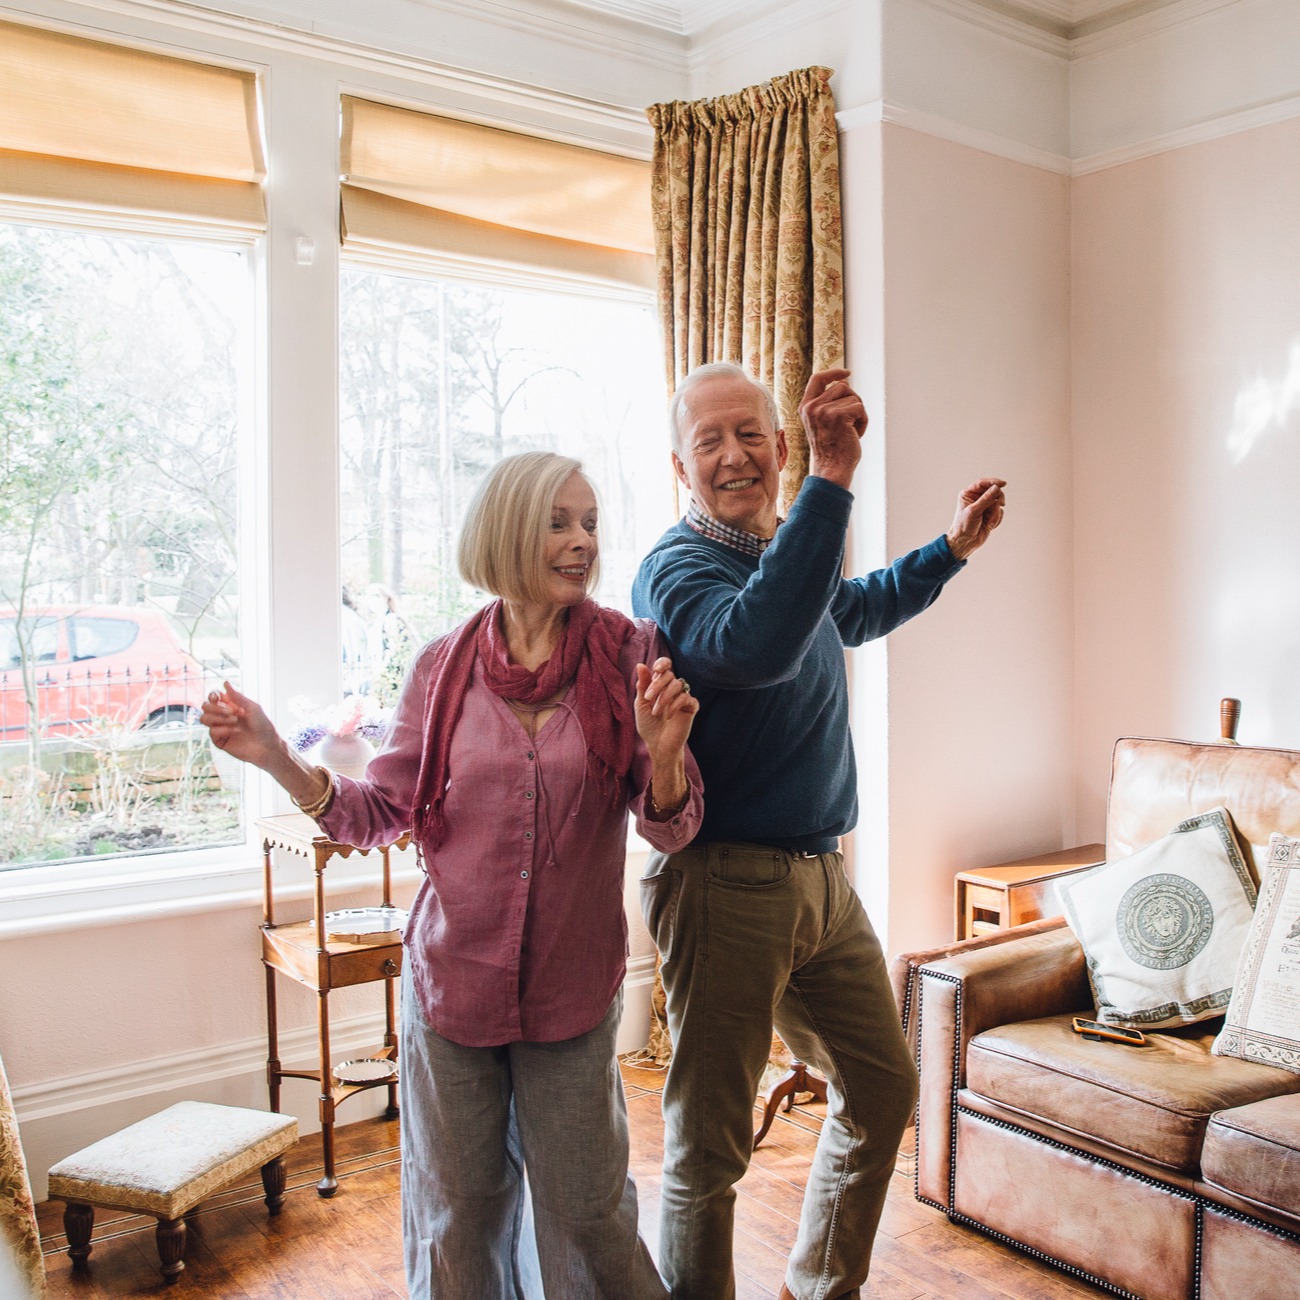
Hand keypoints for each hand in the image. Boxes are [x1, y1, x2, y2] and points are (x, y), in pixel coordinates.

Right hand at [200, 681, 283, 769]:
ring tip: (234, 721)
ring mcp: (220, 729)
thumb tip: (225, 683)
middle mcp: (224, 716)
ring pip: (204, 718)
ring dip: (218, 718)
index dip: (212, 696)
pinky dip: (223, 730)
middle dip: (216, 708)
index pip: (214, 698)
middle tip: (232, 712)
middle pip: (205, 707)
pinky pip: (211, 732)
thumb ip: (237, 696)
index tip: (217, 697)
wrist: (266, 746)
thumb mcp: (252, 707)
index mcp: (231, 706)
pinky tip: (234, 732)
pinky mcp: (219, 741)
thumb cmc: (263, 726)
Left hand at [634, 657, 698, 764]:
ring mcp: (683, 697)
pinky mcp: (691, 707)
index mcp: (660, 685)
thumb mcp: (641, 704)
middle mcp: (672, 688)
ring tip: (656, 712)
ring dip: (664, 697)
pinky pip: (687, 698)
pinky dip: (675, 704)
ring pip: (678, 684)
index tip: (656, 669)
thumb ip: (643, 685)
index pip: (665, 666)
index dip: (662, 663)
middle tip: (648, 698)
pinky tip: (668, 716)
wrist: (658, 745)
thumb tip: (640, 664)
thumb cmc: (648, 725)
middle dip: (657, 684)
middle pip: (669, 675)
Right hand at [800, 368, 867, 489]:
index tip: (847, 373)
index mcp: (805, 407)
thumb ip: (827, 404)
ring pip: (853, 396)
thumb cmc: (832, 449)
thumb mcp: (822, 422)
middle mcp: (812, 407)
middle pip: (842, 386)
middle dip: (852, 401)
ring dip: (858, 413)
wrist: (831, 470)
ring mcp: (824, 411)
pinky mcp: (838, 416)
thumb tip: (844, 382)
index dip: (834, 372)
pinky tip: (855, 435)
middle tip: (850, 422)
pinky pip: (860, 408)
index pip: (817, 379)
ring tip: (851, 430)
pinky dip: (863, 422)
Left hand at [945, 478, 1006, 560]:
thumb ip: (986, 499)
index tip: (1002, 484)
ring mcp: (985, 506)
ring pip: (998, 503)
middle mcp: (977, 498)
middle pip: (994, 491)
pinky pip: (1000, 512)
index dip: (993, 482)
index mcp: (969, 494)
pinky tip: (990, 525)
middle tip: (1000, 504)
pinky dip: (997, 519)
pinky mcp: (990, 514)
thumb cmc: (964, 526)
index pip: (983, 483)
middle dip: (998, 499)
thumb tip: (996, 488)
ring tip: (989, 521)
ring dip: (996, 513)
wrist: (966, 542)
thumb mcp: (974, 511)